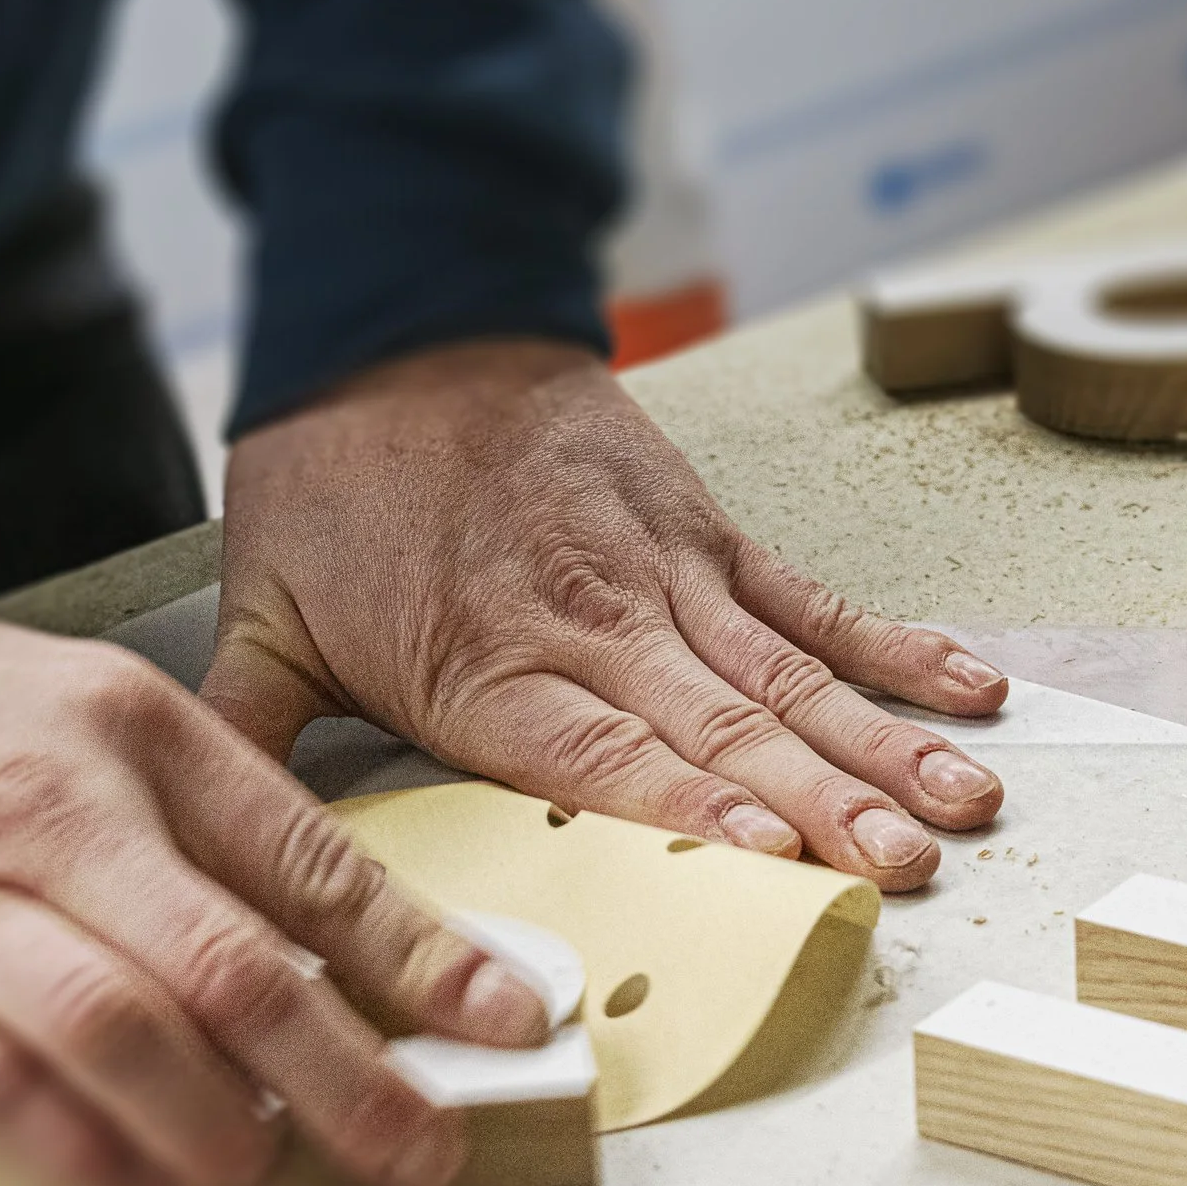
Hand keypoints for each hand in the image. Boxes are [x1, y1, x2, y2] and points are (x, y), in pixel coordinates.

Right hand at [0, 606, 552, 1185]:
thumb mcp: (86, 715)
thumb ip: (207, 824)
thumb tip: (342, 950)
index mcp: (131, 732)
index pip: (311, 861)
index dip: (426, 958)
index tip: (510, 1023)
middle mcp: (54, 817)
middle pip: (233, 968)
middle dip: (351, 1078)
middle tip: (418, 1146)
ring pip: (121, 1037)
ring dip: (216, 1129)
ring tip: (264, 1163)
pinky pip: (1, 1099)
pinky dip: (91, 1156)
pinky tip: (143, 1175)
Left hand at [202, 340, 1009, 890]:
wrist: (398, 321)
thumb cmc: (334, 476)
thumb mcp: (262, 612)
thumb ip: (250, 738)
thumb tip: (222, 861)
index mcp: (485, 668)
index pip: (604, 757)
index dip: (696, 807)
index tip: (779, 852)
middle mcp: (592, 627)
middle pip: (724, 727)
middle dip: (825, 802)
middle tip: (907, 864)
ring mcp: (664, 576)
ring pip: (790, 675)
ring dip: (882, 743)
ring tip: (964, 802)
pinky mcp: (705, 534)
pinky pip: (812, 600)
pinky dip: (892, 647)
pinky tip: (964, 691)